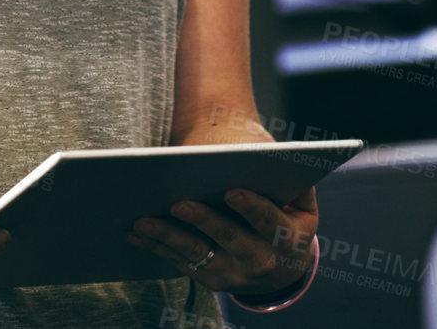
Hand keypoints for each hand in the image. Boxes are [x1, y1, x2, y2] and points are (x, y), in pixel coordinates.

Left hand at [124, 185, 317, 297]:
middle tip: (179, 204)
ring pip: (198, 254)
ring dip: (168, 237)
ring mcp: (234, 274)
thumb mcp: (299, 201)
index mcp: (288, 237)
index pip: (268, 220)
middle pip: (229, 239)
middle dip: (203, 221)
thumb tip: (267, 156)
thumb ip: (289, 179)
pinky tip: (136, 234)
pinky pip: (182, 262)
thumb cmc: (287, 216)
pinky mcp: (212, 280)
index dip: (251, 207)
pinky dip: (158, 247)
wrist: (284, 267)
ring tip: (143, 221)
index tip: (232, 191)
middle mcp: (262, 260)